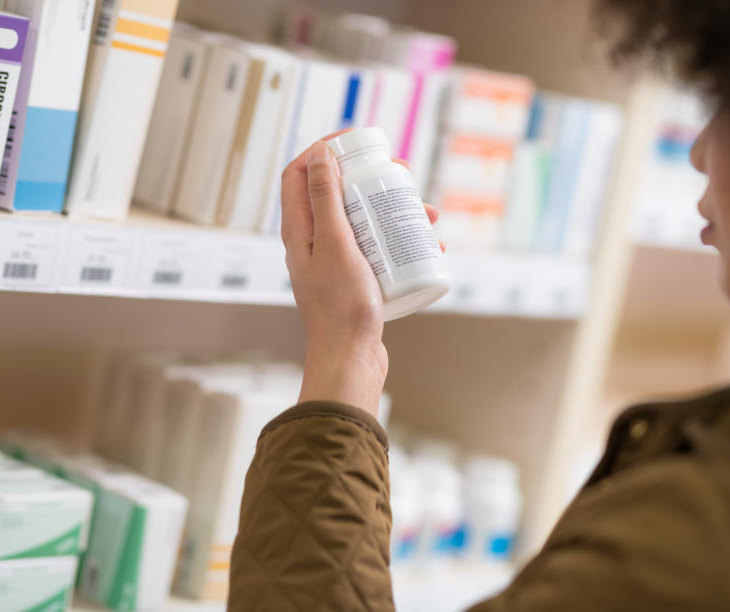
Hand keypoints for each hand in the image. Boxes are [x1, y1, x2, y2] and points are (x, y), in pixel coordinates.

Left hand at [281, 135, 440, 417]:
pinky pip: (380, 251)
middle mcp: (314, 244)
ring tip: (428, 214)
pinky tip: (430, 249)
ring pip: (365, 222)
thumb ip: (325, 199)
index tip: (354, 139)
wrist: (350, 360)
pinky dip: (403, 244)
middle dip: (370, 178)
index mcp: (299, 231)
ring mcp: (337, 264)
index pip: (299, 175)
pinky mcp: (358, 281)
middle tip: (401, 173)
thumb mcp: (334, 242)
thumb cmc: (340, 305)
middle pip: (338, 195)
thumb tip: (318, 155)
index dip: (322, 150)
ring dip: (395, 211)